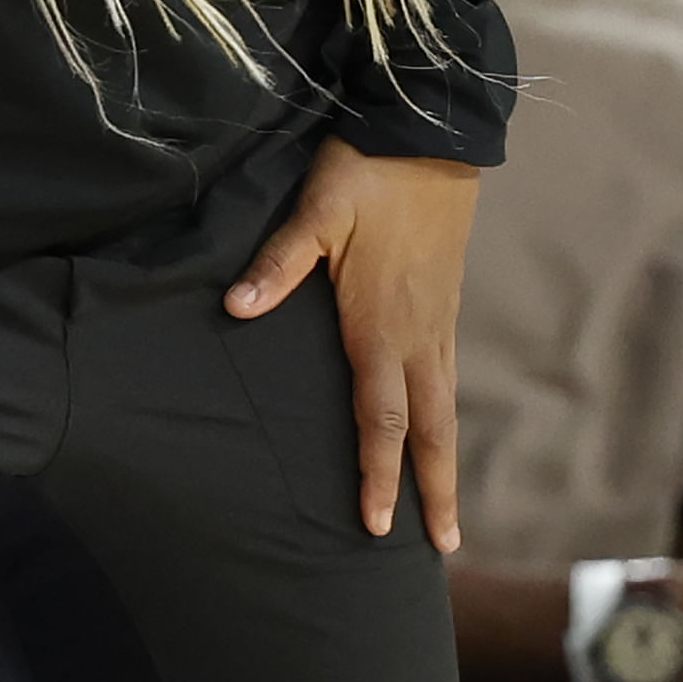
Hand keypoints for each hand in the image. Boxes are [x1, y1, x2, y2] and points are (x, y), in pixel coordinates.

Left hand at [224, 139, 481, 549]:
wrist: (432, 133)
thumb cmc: (369, 173)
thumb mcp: (317, 211)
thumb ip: (278, 264)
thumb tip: (236, 308)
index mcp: (381, 323)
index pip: (382, 418)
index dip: (378, 475)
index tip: (376, 526)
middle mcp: (418, 334)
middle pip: (431, 430)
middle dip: (435, 491)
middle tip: (442, 548)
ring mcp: (438, 320)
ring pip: (445, 407)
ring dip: (444, 460)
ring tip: (444, 508)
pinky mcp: (444, 303)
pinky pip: (446, 377)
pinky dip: (443, 417)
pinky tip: (436, 429)